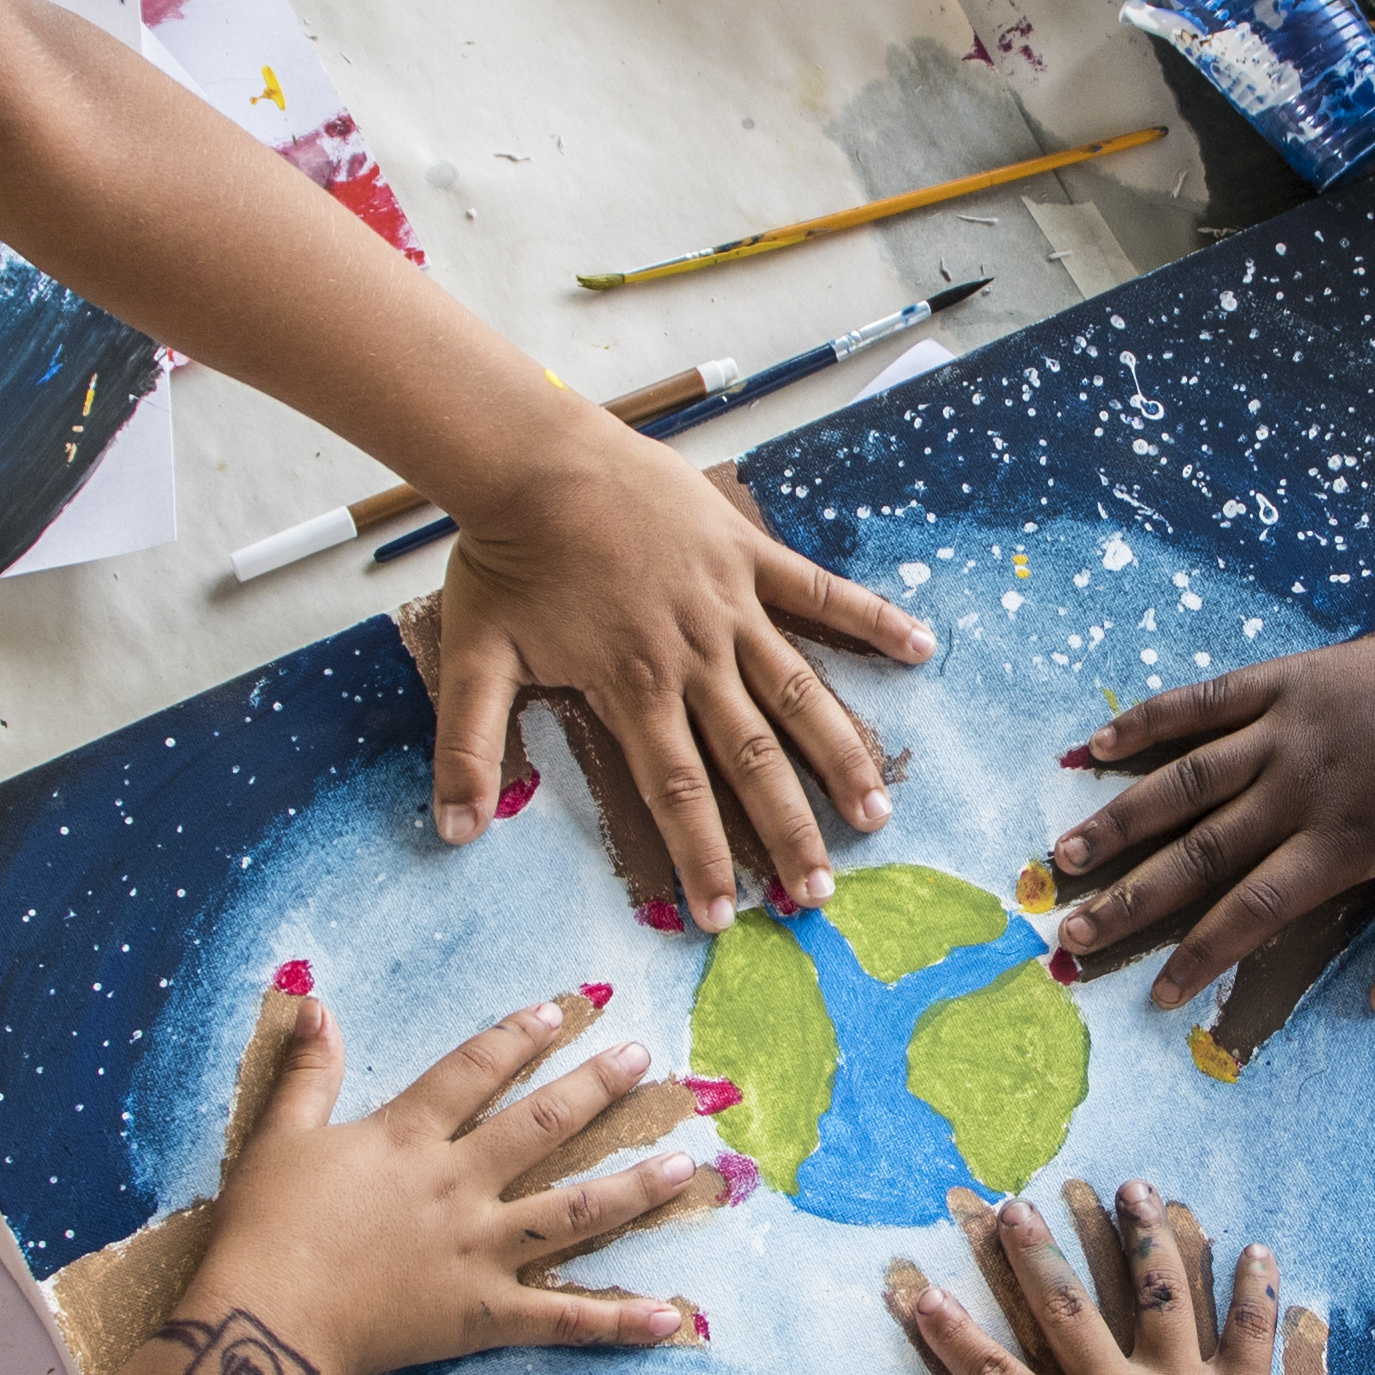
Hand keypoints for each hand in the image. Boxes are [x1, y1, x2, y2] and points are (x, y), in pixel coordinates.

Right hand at [184, 978, 743, 1374]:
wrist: (266, 1322)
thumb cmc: (263, 1230)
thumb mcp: (276, 1137)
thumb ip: (307, 1072)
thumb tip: (314, 1004)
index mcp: (406, 1139)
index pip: (474, 1071)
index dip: (518, 1037)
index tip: (561, 1011)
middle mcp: (456, 1186)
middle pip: (539, 1126)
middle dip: (595, 1088)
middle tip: (644, 1061)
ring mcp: (477, 1251)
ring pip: (572, 1211)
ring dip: (633, 1186)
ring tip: (683, 1163)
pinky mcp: (484, 1315)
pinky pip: (563, 1318)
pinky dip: (619, 1320)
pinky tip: (672, 1316)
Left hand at [432, 421, 933, 922]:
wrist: (533, 457)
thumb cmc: (505, 556)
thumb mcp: (474, 657)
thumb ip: (469, 748)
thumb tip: (453, 833)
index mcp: (634, 688)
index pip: (675, 793)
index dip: (702, 858)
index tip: (722, 917)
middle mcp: (694, 657)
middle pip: (751, 759)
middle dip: (787, 832)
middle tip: (818, 894)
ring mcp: (730, 604)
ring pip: (799, 693)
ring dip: (840, 755)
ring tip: (878, 812)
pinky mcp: (748, 554)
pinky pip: (821, 591)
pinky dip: (871, 619)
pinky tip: (921, 648)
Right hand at [845, 1179, 1368, 1374]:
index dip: (954, 1335)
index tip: (922, 1288)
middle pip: (1071, 1314)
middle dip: (1039, 1256)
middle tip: (1016, 1203)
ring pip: (1162, 1298)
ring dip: (1146, 1239)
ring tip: (1134, 1186)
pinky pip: (1249, 1332)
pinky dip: (1255, 1290)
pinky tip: (1258, 1248)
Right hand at [1049, 632, 1374, 1012]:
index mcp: (1340, 847)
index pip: (1251, 913)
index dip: (1200, 956)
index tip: (1158, 994)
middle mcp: (1298, 792)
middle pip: (1197, 856)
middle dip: (1131, 902)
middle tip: (1073, 936)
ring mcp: (1286, 731)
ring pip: (1184, 781)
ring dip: (1120, 820)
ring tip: (1065, 854)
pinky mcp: (1286, 680)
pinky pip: (1204, 701)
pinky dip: (1150, 720)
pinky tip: (1099, 744)